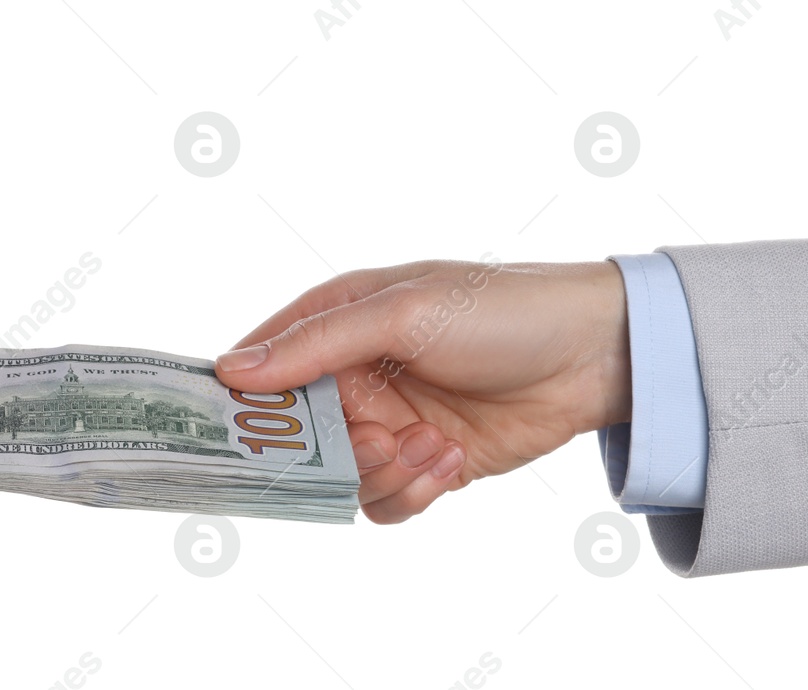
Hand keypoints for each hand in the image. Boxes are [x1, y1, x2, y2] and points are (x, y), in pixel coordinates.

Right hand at [214, 259, 630, 522]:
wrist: (597, 355)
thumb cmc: (501, 310)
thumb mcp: (402, 313)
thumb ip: (315, 344)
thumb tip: (231, 370)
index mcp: (334, 322)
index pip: (259, 366)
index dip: (241, 402)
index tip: (232, 434)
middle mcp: (351, 375)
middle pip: (296, 437)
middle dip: (329, 451)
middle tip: (375, 440)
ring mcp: (386, 421)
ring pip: (340, 477)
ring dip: (383, 472)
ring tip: (431, 446)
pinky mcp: (423, 461)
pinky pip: (385, 499)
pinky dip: (412, 491)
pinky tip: (451, 460)